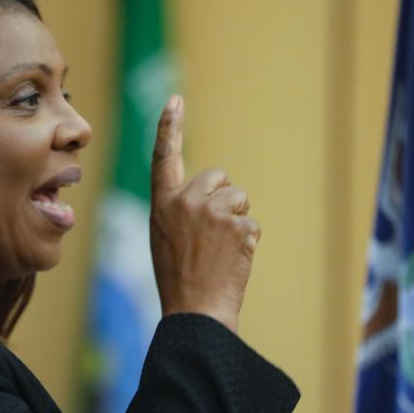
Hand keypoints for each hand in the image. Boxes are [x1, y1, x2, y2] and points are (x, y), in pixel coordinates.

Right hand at [149, 95, 260, 332]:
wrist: (195, 311)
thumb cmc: (180, 280)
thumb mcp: (166, 238)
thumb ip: (180, 211)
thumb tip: (210, 196)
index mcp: (162, 205)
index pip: (163, 157)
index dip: (168, 128)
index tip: (174, 101)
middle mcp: (184, 201)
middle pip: (218, 177)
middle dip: (223, 199)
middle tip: (212, 237)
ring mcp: (211, 211)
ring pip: (239, 198)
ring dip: (237, 220)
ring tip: (220, 252)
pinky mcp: (237, 224)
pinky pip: (252, 223)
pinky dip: (247, 242)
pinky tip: (232, 262)